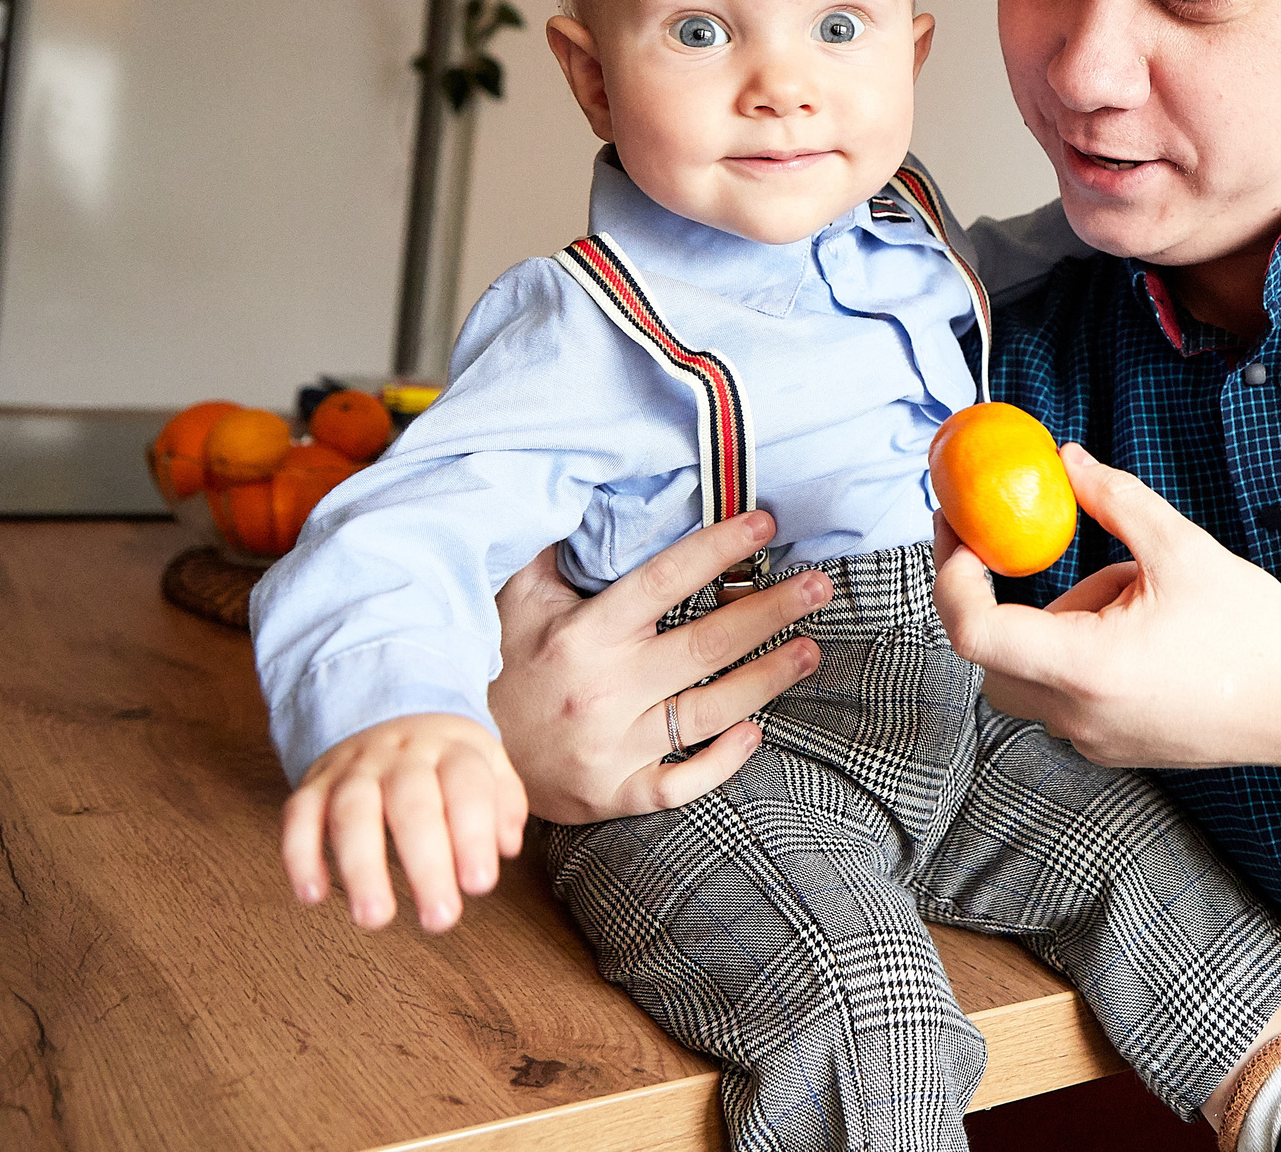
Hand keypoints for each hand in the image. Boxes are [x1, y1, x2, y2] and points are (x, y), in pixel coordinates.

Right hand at [281, 711, 524, 932]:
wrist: (382, 705)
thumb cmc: (443, 756)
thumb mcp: (487, 762)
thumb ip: (504, 802)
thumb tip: (507, 846)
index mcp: (452, 750)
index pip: (467, 788)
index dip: (474, 836)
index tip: (479, 885)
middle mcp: (402, 757)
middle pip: (412, 806)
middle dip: (426, 866)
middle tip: (439, 919)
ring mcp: (353, 770)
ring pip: (352, 812)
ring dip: (361, 868)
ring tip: (374, 918)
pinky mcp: (313, 785)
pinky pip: (298, 816)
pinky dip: (300, 856)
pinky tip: (313, 895)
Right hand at [487, 511, 831, 822]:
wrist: (461, 760)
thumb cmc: (499, 664)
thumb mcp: (516, 599)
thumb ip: (557, 549)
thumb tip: (585, 485)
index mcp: (582, 634)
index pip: (664, 581)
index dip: (718, 550)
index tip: (765, 524)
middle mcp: (602, 689)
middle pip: (705, 646)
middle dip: (769, 612)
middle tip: (820, 587)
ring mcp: (610, 747)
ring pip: (706, 712)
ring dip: (766, 680)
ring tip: (809, 650)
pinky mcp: (612, 794)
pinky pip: (679, 782)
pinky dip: (721, 762)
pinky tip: (755, 732)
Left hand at [933, 445, 1280, 768]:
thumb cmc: (1255, 636)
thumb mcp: (1182, 549)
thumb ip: (1115, 499)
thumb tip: (1067, 460)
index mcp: (1085, 670)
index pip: (973, 631)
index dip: (951, 574)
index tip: (960, 529)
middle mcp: (1078, 716)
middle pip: (990, 656)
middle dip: (1001, 597)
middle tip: (1017, 544)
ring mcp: (1093, 739)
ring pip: (1030, 673)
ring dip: (1056, 622)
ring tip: (1130, 590)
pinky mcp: (1112, 745)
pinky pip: (1065, 693)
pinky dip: (1080, 651)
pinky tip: (1143, 627)